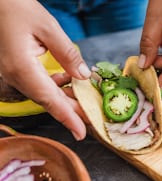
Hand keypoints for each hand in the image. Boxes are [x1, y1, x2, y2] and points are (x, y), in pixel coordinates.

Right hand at [0, 0, 90, 139]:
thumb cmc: (15, 8)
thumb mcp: (47, 27)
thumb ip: (67, 53)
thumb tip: (82, 76)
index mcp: (23, 68)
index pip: (50, 100)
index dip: (67, 118)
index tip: (81, 133)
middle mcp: (17, 75)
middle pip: (49, 100)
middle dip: (73, 111)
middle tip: (93, 118)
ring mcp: (15, 73)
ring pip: (45, 94)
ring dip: (67, 98)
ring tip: (87, 100)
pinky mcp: (18, 68)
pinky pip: (40, 83)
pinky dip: (57, 85)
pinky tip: (69, 80)